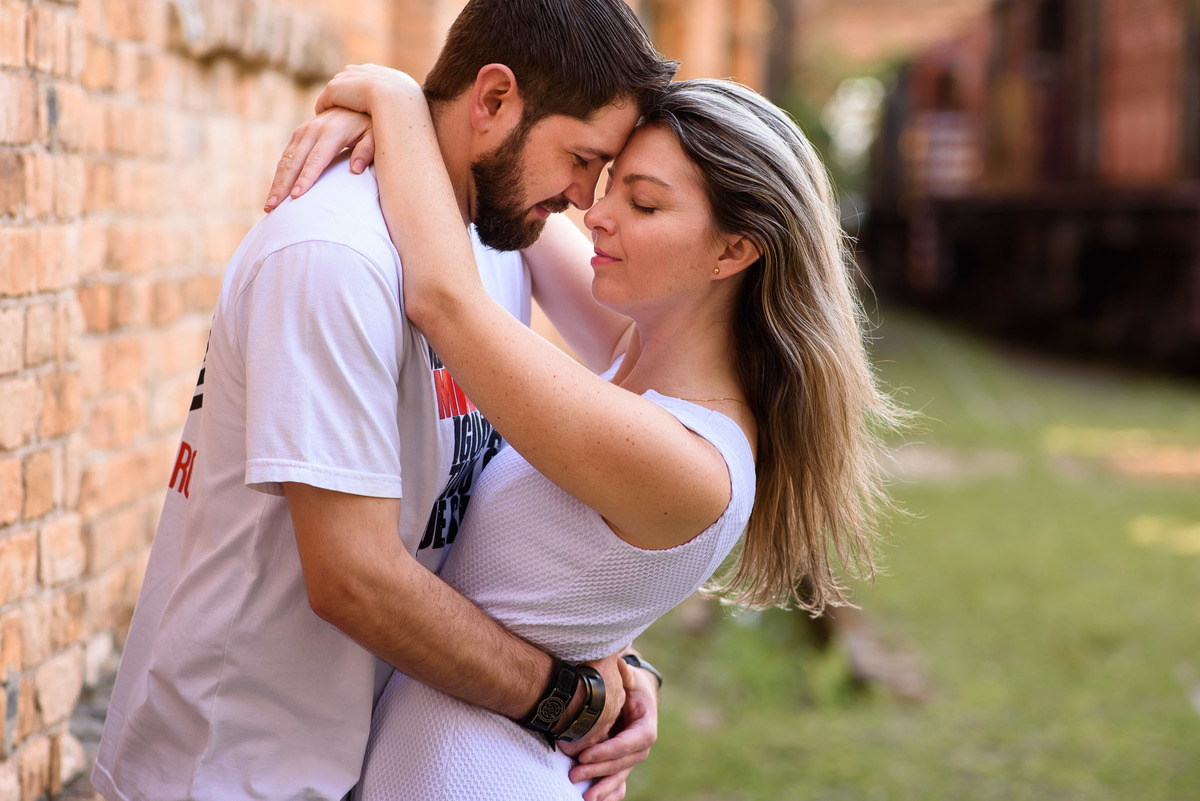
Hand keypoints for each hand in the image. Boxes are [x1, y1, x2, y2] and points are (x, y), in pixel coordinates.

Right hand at [264, 65, 424, 211]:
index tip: (297, 197)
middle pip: (295, 161)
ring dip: (276, 183)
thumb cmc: (369, 124)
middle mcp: (314, 129)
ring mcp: (304, 130)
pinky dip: (279, 174)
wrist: (355, 102)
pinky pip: (285, 156)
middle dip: (283, 185)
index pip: (316, 159)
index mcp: (332, 132)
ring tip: (269, 206)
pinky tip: (275, 191)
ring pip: (286, 160)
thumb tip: (356, 169)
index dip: (306, 178)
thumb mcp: (375, 135)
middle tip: (273, 208)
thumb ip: (367, 150)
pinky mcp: (299, 133)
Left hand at [568, 658, 659, 800]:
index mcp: (646, 726)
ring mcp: (632, 757)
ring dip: (603, 788)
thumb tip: (618, 662)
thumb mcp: (630, 677)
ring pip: (620, 777)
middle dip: (599, 771)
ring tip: (585, 798)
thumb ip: (625, 674)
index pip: (630, 743)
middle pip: (623, 763)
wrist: (637, 696)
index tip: (586, 755)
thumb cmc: (631, 685)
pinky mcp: (623, 764)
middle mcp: (641, 746)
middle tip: (574, 775)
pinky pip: (619, 783)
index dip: (609, 751)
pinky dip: (611, 794)